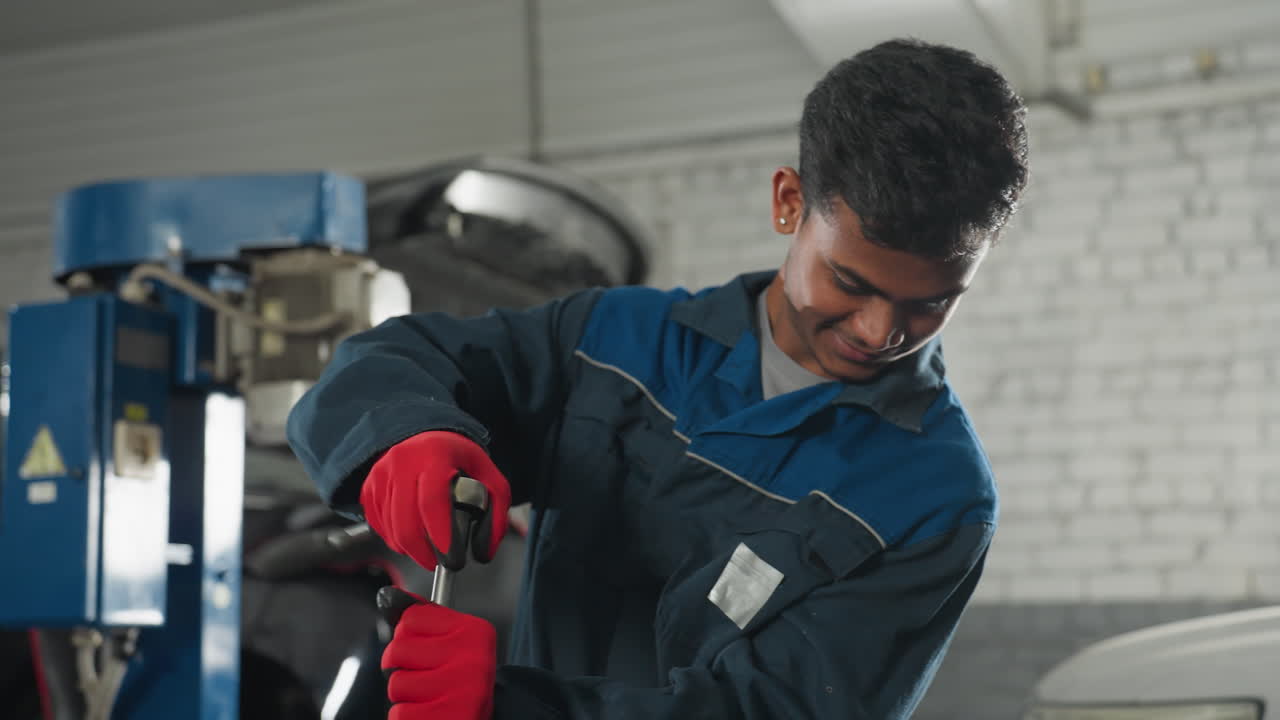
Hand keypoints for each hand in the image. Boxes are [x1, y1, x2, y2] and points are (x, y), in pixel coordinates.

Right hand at [361, 431, 510, 569]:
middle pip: (405, 522)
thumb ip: (496, 515)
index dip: (440, 534)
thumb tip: (484, 552)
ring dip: (409, 547)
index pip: (432, 501)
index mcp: (434, 455)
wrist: (427, 438)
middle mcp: (402, 462)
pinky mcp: (368, 488)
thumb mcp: (491, 479)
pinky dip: (394, 539)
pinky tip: (411, 533)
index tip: (451, 557)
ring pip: (390, 528)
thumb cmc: (458, 460)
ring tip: (428, 546)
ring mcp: (380, 475)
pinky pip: (378, 526)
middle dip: (422, 552)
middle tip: (439, 562)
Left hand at [383, 597, 496, 719]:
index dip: (409, 637)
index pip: (411, 617)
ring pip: (396, 684)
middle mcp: (472, 658)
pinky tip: (428, 712)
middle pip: (397, 650)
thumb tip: (388, 596)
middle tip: (427, 676)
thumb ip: (422, 618)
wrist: (477, 717)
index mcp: (474, 632)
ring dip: (405, 695)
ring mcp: (461, 690)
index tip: (427, 649)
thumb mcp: (450, 643)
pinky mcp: (447, 717)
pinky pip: (399, 713)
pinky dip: (406, 716)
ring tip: (429, 696)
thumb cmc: (459, 681)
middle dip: (402, 667)